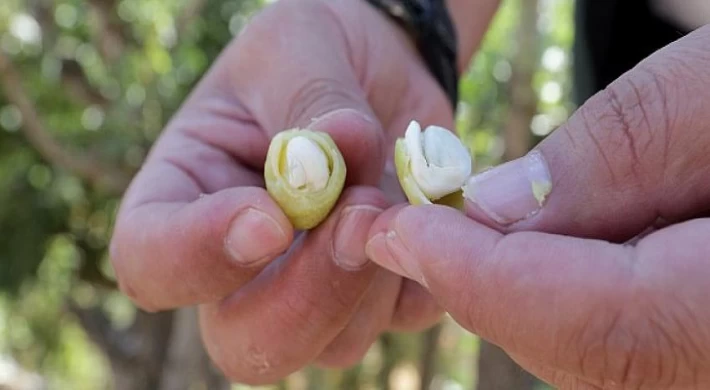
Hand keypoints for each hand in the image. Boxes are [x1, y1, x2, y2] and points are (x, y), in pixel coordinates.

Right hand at [108, 0, 465, 383]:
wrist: (378, 63)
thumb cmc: (313, 49)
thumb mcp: (296, 46)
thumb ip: (308, 102)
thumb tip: (339, 152)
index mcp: (185, 197)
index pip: (151, 262)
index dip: (198, 257)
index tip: (267, 217)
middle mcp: (240, 263)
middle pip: (246, 343)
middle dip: (306, 298)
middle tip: (357, 218)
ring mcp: (309, 286)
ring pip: (333, 342)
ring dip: (374, 275)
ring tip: (395, 185)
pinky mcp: (376, 287)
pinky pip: (403, 315)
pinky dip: (427, 266)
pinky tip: (425, 202)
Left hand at [366, 25, 709, 388]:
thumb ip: (621, 155)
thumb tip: (491, 211)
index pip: (609, 325)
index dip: (488, 282)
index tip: (402, 232)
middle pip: (594, 348)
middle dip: (487, 290)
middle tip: (408, 233)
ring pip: (603, 348)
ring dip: (515, 292)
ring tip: (449, 232)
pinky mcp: (706, 331)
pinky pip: (629, 333)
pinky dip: (563, 290)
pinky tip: (531, 242)